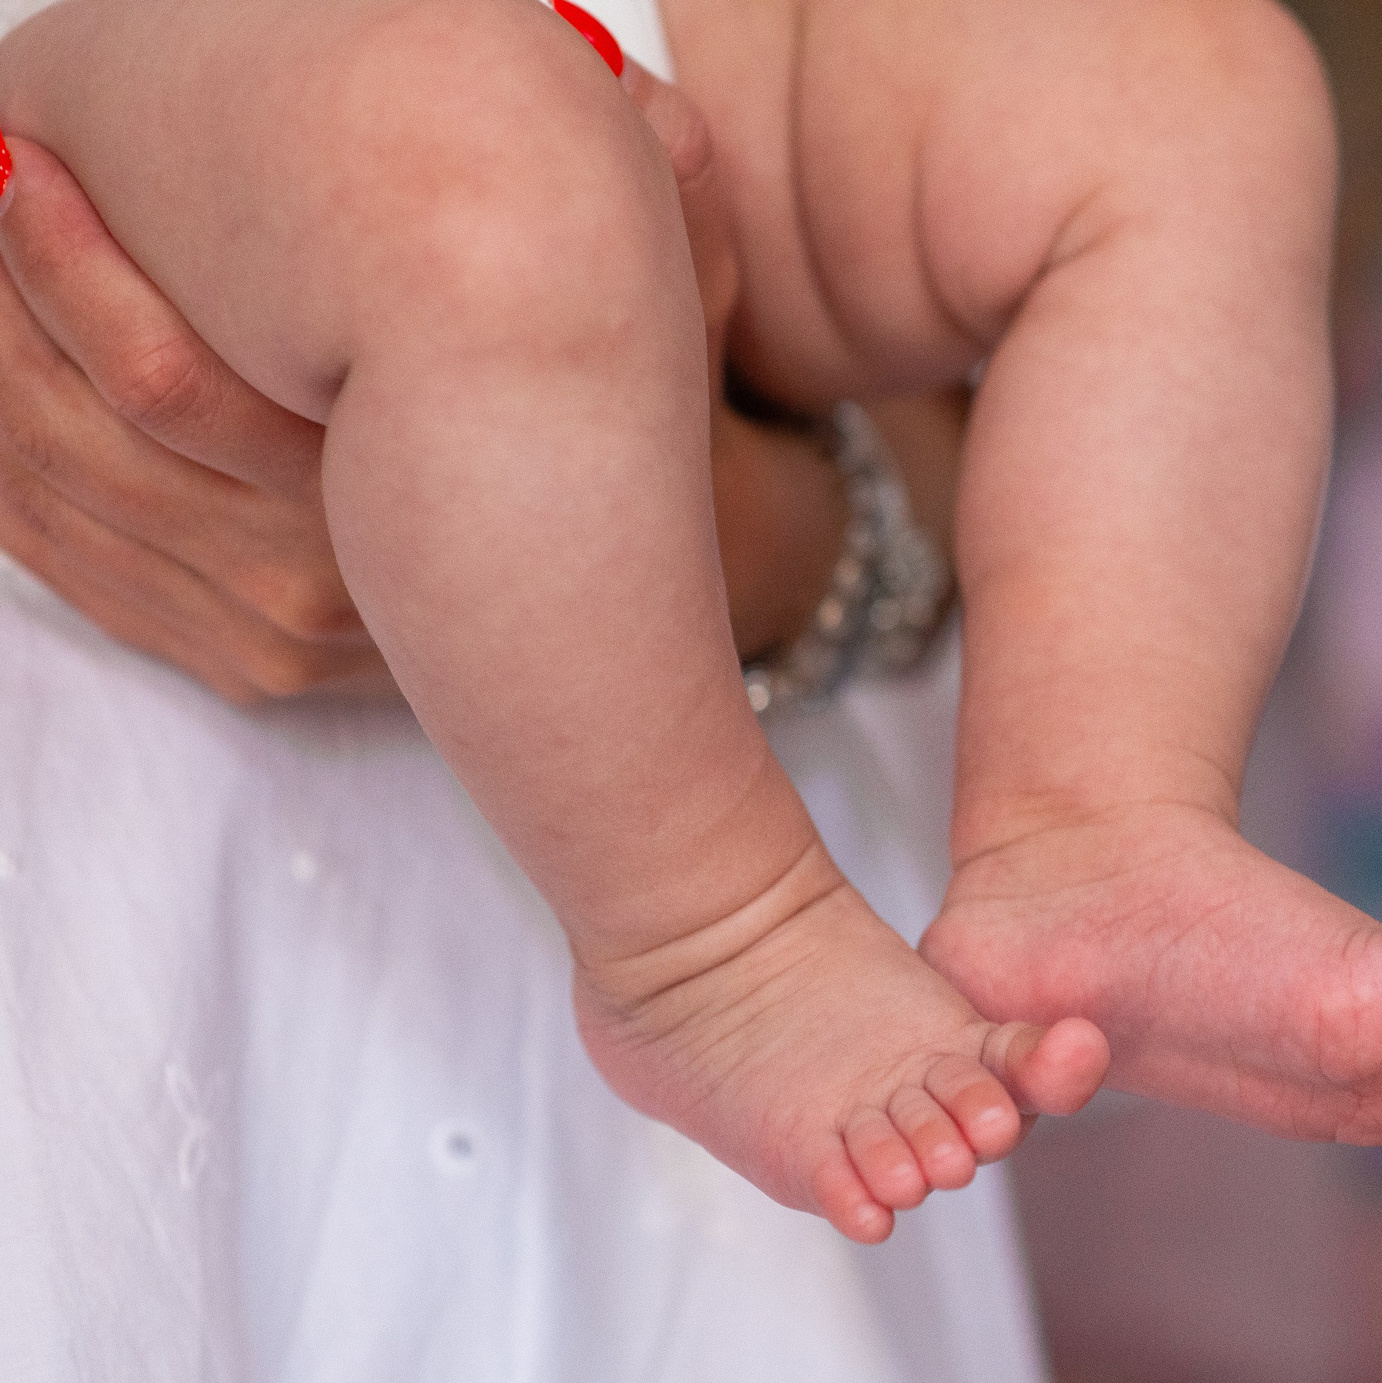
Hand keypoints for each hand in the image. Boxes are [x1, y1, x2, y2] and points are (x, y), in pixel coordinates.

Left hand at [0, 66, 842, 702]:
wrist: (639, 594)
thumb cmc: (629, 423)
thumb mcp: (674, 295)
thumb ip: (655, 179)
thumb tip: (619, 76)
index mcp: (397, 489)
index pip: (166, 388)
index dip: (62, 266)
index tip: (21, 165)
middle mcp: (319, 587)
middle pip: (77, 441)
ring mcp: (272, 639)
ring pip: (53, 501)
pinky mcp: (242, 667)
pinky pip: (71, 571)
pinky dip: (7, 473)